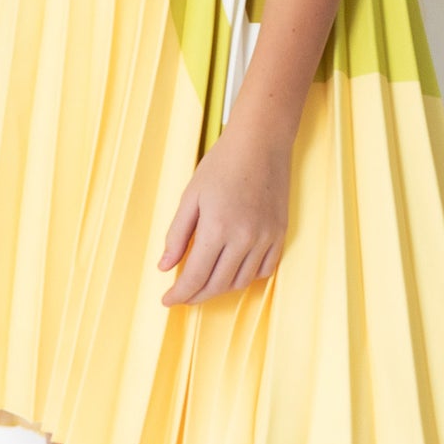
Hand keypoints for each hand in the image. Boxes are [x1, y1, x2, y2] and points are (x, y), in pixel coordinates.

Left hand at [157, 121, 290, 304]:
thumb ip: (177, 235)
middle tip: (182, 296)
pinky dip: (247, 277)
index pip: (195, 277)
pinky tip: (233, 271)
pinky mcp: (280, 234)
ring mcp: (266, 238)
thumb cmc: (221, 165)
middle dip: (196, 296)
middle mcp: (244, 239)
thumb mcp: (190, 197)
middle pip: (217, 285)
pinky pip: (265, 270)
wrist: (261, 143)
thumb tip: (164, 267)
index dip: (179, 294)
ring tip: (205, 282)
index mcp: (217, 228)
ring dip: (220, 288)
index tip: (167, 300)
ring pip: (241, 282)